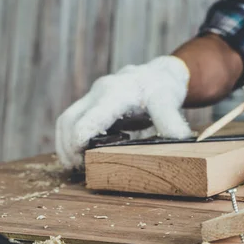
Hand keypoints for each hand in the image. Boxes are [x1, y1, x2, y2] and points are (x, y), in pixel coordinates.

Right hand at [55, 56, 191, 168]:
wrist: (159, 75)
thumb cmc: (163, 89)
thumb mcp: (169, 102)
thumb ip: (170, 120)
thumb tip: (180, 139)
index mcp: (116, 93)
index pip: (90, 117)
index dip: (80, 139)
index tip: (80, 160)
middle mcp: (99, 92)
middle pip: (70, 119)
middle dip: (68, 146)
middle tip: (76, 168)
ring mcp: (92, 97)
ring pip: (66, 119)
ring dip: (64, 143)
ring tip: (72, 165)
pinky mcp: (90, 104)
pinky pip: (71, 120)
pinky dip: (68, 138)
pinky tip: (75, 155)